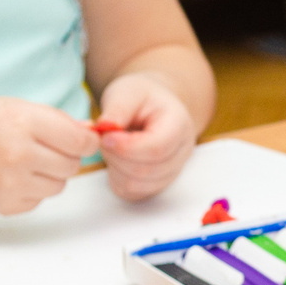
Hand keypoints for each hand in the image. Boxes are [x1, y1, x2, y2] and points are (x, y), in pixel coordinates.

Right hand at [0, 98, 92, 215]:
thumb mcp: (13, 107)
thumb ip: (55, 120)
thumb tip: (92, 133)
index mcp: (22, 123)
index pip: (80, 141)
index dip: (86, 140)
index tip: (82, 138)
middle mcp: (18, 155)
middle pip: (73, 164)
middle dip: (66, 156)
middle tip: (44, 147)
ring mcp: (12, 184)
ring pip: (60, 185)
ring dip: (51, 174)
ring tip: (24, 160)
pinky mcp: (8, 205)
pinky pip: (40, 199)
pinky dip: (33, 188)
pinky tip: (10, 175)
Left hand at [92, 71, 198, 202]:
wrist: (151, 106)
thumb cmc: (142, 97)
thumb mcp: (128, 91)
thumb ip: (117, 109)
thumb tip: (104, 128)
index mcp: (180, 126)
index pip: (158, 148)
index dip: (127, 148)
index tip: (105, 137)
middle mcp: (182, 153)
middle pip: (148, 170)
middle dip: (117, 158)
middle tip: (104, 139)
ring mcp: (171, 172)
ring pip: (138, 186)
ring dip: (115, 169)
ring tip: (111, 147)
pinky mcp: (156, 185)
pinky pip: (132, 193)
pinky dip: (116, 179)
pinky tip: (116, 160)